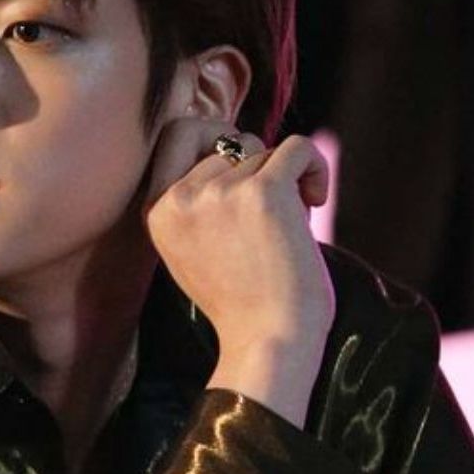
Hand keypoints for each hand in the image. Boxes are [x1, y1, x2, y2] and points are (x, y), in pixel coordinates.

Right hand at [142, 118, 334, 427]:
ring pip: (264, 149)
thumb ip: (197, 204)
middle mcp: (181, 197)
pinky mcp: (264, 192)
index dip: (213, 134)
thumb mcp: (192, 251)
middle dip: (255, 158)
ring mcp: (220, 192)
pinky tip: (316, 200)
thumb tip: (231, 150)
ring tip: (290, 225)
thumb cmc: (242, 306)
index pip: (177, 132)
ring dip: (286, 179)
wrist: (268, 341)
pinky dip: (314, 166)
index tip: (240, 162)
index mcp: (157, 210)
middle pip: (229, 139)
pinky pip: (298, 147)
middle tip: (272, 190)